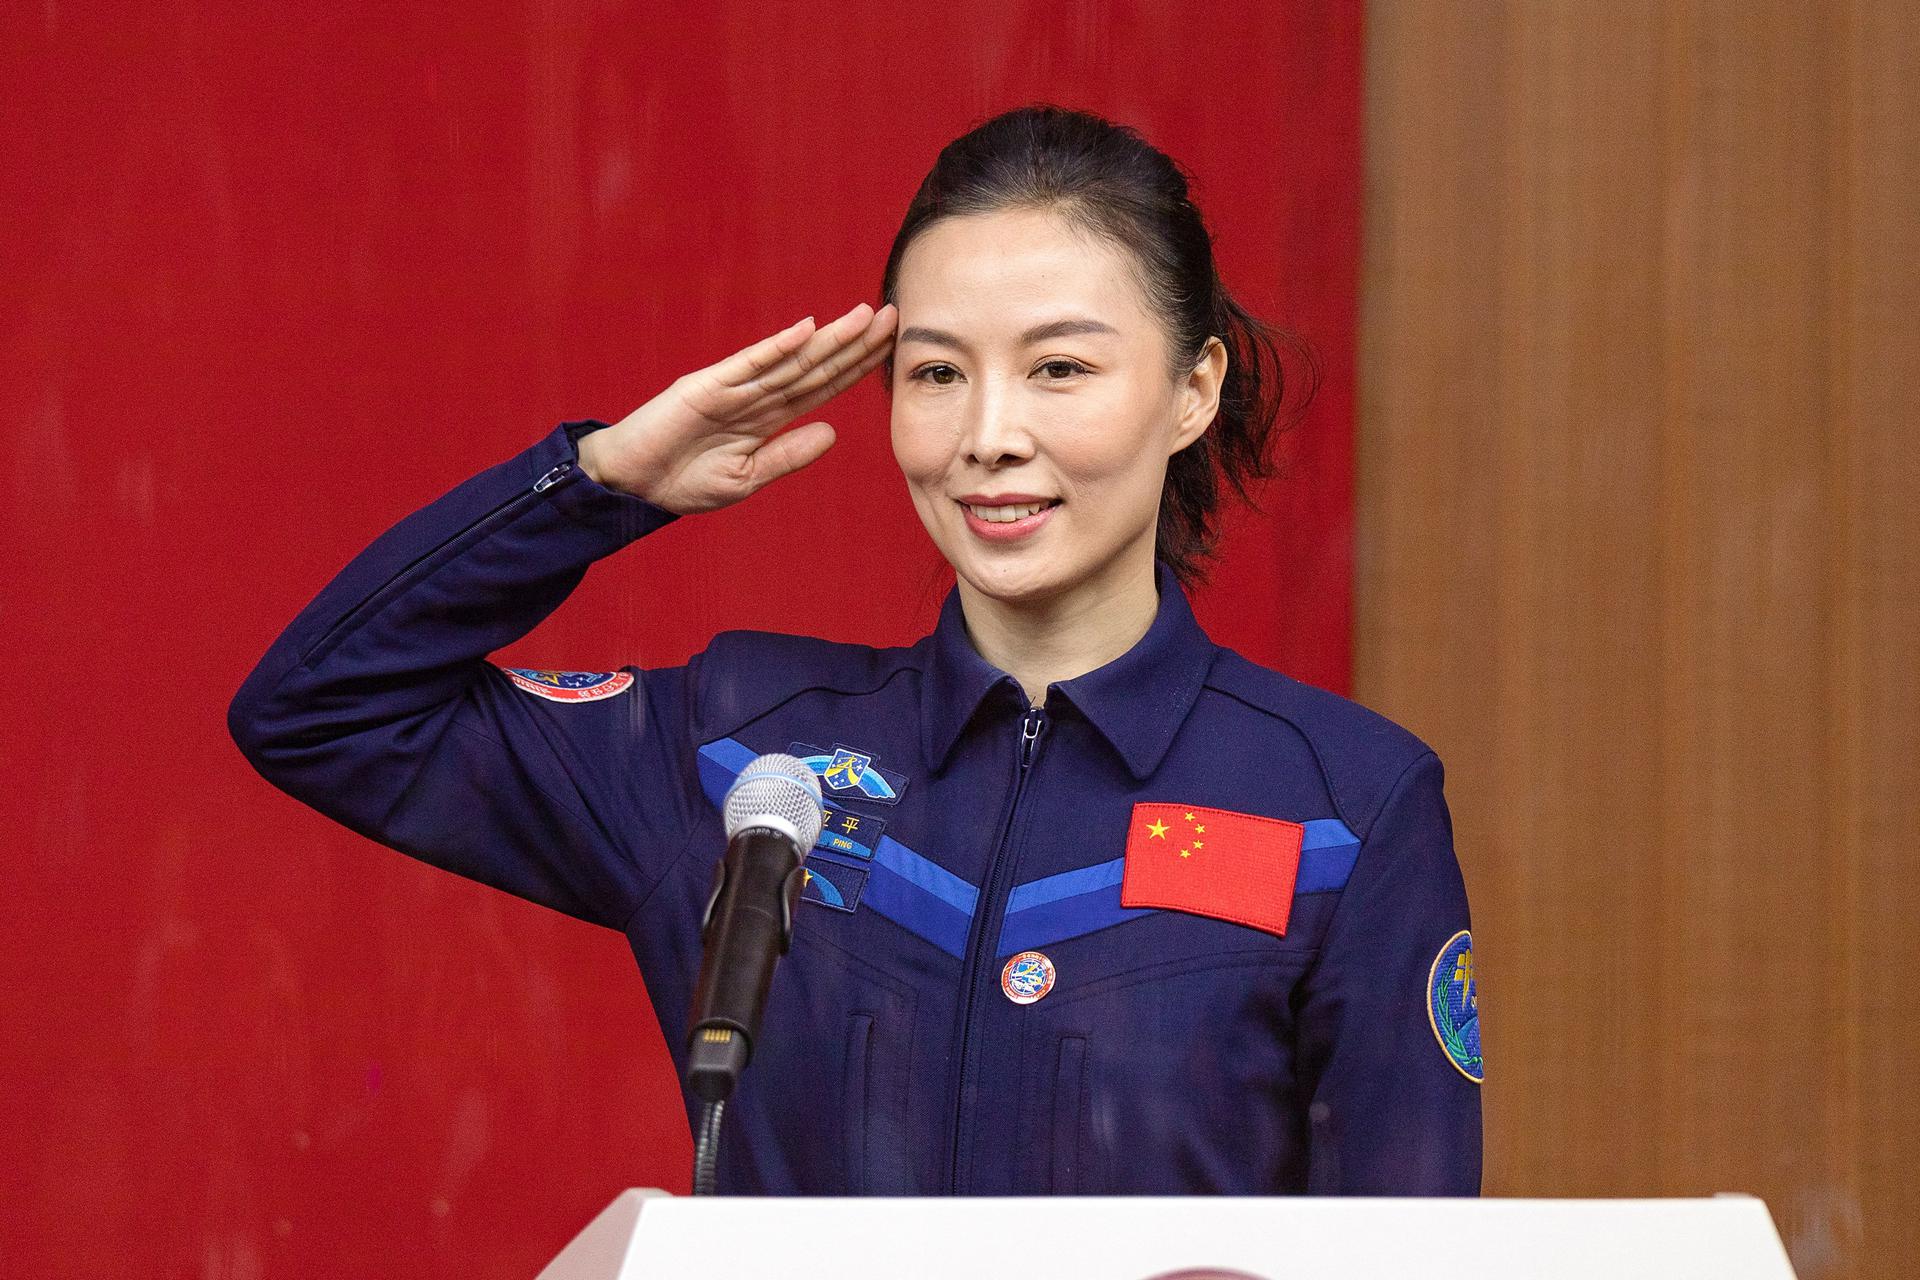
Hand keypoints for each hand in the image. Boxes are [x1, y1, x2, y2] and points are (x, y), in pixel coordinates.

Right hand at [580, 301, 896, 513]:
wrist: (631, 485)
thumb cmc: (683, 482)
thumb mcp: (747, 478)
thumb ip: (788, 455)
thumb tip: (833, 433)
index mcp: (767, 417)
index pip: (822, 386)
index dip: (856, 367)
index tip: (890, 349)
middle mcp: (756, 395)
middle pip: (815, 365)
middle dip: (854, 344)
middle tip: (894, 317)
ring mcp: (732, 387)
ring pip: (791, 359)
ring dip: (828, 339)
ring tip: (863, 318)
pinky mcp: (706, 387)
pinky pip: (748, 364)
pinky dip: (777, 347)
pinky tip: (807, 330)